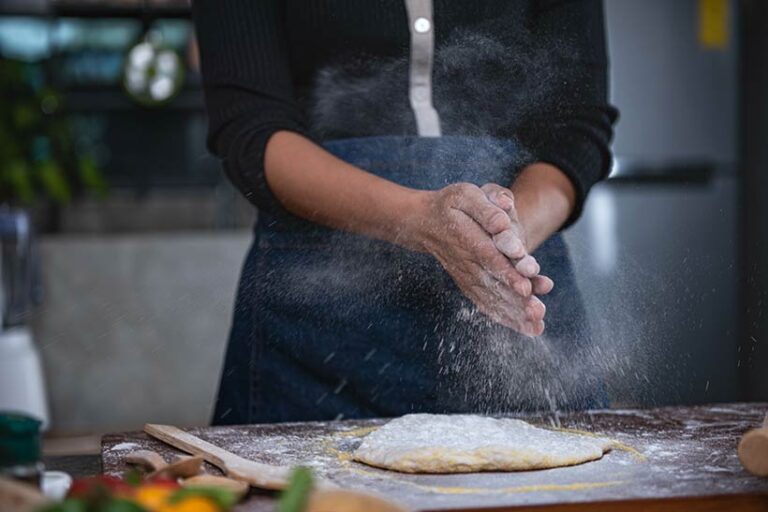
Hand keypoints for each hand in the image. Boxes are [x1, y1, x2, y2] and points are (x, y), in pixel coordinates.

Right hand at [406, 183, 545, 335]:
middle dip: (516, 300)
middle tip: (538, 313)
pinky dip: (502, 316)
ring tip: (536, 327)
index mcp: (466, 237)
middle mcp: (465, 261)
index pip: (488, 257)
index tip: (525, 288)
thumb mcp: (465, 195)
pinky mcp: (467, 284)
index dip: (506, 273)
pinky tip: (522, 328)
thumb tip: (502, 223)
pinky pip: (484, 303)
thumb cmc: (450, 204)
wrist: (423, 222)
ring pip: (490, 297)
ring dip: (513, 314)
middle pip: (492, 283)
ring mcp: (466, 275)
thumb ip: (485, 208)